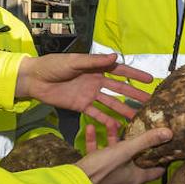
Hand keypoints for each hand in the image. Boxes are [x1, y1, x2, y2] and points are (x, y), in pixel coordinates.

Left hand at [16, 53, 151, 130]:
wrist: (34, 79)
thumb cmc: (53, 65)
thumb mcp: (74, 61)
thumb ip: (94, 61)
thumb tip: (115, 56)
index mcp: (95, 68)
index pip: (119, 71)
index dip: (134, 75)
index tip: (150, 80)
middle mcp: (95, 81)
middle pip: (119, 89)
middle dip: (134, 95)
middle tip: (149, 103)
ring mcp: (89, 94)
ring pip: (110, 103)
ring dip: (123, 110)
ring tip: (137, 118)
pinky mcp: (80, 106)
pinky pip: (96, 113)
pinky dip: (106, 120)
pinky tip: (117, 126)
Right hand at [75, 122, 170, 183]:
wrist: (75, 182)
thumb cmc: (103, 169)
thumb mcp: (126, 151)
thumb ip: (146, 141)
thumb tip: (168, 133)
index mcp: (137, 177)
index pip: (157, 170)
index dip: (163, 158)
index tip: (168, 145)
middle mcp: (125, 177)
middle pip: (136, 159)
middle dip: (138, 143)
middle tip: (143, 129)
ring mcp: (110, 174)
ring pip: (116, 153)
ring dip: (114, 138)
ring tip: (114, 122)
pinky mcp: (96, 170)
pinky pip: (98, 152)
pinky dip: (96, 140)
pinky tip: (91, 127)